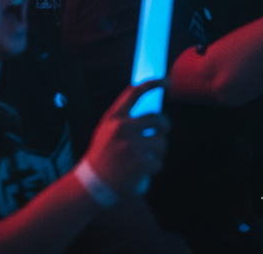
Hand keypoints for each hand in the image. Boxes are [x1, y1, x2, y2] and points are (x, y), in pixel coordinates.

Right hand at [83, 78, 170, 196]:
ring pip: (161, 142)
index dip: (152, 84)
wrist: (95, 181)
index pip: (135, 93)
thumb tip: (152, 114)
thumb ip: (125, 119)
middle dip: (164, 128)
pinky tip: (142, 172)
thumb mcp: (107, 129)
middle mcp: (123, 127)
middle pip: (158, 119)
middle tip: (161, 134)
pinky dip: (154, 168)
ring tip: (146, 158)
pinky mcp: (140, 162)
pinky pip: (158, 162)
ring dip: (158, 152)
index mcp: (114, 116)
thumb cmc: (104, 154)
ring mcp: (132, 144)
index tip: (167, 81)